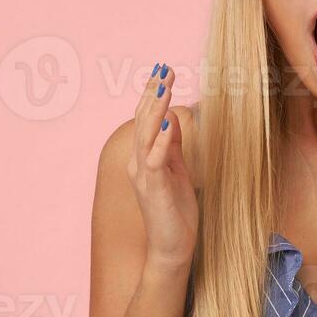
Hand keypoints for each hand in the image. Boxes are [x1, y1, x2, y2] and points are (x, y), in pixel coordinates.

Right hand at [126, 63, 198, 269]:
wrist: (173, 248)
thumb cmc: (177, 211)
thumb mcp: (178, 170)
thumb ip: (174, 145)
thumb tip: (175, 118)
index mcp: (143, 158)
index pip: (145, 120)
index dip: (152, 95)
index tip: (162, 71)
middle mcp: (138, 163)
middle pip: (142, 121)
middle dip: (153, 94)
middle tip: (163, 69)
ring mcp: (143, 176)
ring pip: (146, 135)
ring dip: (155, 109)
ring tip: (164, 86)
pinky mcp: (154, 189)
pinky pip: (156, 160)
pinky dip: (162, 140)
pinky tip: (171, 122)